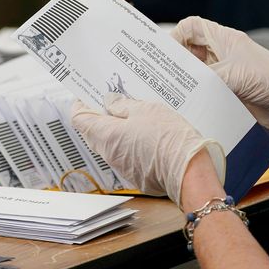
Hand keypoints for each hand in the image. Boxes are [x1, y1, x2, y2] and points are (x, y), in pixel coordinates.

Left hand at [71, 93, 224, 208]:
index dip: (82, 104)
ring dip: (116, 128)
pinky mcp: (135, 174)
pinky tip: (145, 131)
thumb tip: (110, 102)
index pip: (79, 119)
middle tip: (114, 99)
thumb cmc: (168, 139)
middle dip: (100, 115)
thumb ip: (123, 105)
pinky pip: (125, 154)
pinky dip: (129, 142)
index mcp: (106, 135)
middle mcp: (109, 154)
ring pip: (110, 143)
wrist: (189, 172)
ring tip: (134, 113)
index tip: (89, 95)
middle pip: (93, 131)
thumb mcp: (145, 110)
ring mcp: (122, 166)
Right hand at [171, 17, 268, 142]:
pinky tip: (187, 101)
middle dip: (176, 60)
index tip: (166, 53)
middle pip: (189, 49)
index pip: (192, 27)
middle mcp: (221, 53)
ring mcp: (223, 71)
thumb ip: (205, 77)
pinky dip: (194, 93)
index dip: (176, 35)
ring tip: (171, 89)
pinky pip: (203, 88)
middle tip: (162, 73)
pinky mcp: (225, 90)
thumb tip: (181, 83)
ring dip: (184, 79)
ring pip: (194, 70)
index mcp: (224, 39)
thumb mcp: (233, 75)